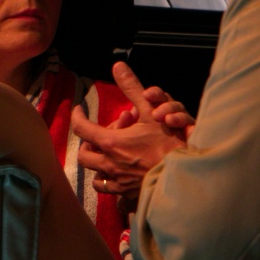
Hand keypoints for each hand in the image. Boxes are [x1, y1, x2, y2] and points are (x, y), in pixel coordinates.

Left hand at [71, 61, 190, 199]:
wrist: (182, 177)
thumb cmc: (167, 145)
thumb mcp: (151, 112)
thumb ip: (133, 88)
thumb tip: (118, 65)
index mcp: (110, 143)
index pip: (81, 128)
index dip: (77, 116)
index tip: (79, 109)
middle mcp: (108, 164)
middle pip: (84, 154)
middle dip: (90, 143)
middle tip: (105, 134)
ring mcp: (116, 181)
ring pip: (94, 173)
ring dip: (98, 162)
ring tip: (111, 153)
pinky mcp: (125, 193)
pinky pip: (107, 187)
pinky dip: (108, 179)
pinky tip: (119, 171)